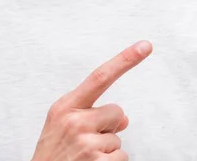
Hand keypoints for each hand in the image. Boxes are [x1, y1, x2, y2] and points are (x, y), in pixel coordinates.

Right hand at [31, 40, 152, 160]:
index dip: (125, 60)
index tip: (145, 46)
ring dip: (106, 150)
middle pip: (116, 111)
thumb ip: (90, 113)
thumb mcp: (62, 127)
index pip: (100, 77)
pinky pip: (121, 157)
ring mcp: (86, 144)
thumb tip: (124, 118)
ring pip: (118, 139)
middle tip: (84, 143)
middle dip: (108, 127)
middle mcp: (75, 122)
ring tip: (83, 158)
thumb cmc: (52, 157)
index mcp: (65, 107)